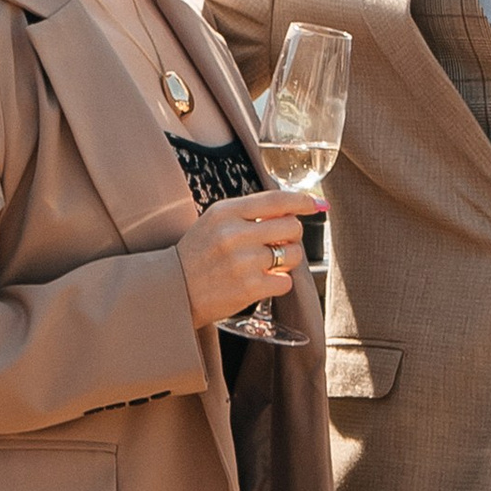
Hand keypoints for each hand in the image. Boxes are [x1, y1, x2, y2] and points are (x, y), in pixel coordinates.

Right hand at [176, 192, 310, 334]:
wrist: (173, 291)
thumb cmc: (198, 255)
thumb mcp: (215, 222)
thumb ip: (249, 212)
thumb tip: (294, 208)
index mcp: (226, 212)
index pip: (276, 199)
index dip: (302, 201)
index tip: (317, 204)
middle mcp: (235, 234)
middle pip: (292, 226)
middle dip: (291, 236)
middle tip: (276, 244)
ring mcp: (243, 262)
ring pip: (293, 254)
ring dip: (287, 260)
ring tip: (266, 264)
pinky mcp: (249, 288)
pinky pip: (286, 281)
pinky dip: (278, 283)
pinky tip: (260, 282)